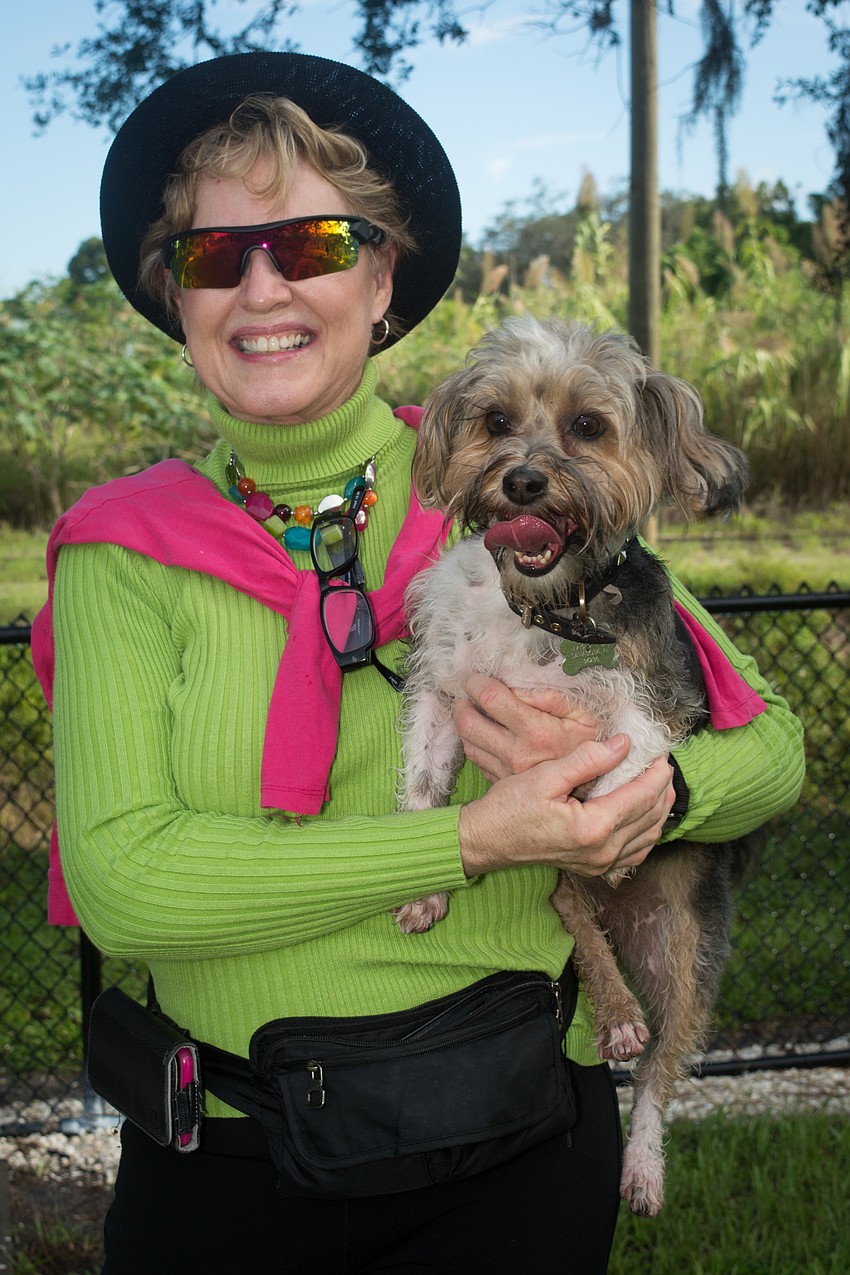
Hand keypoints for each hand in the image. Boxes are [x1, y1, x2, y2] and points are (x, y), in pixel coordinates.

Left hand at [452, 674, 599, 781]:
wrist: (597, 784)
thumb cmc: (592, 742)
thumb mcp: (581, 713)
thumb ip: (549, 696)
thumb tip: (516, 686)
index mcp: (537, 732)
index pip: (491, 699)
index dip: (478, 683)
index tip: (478, 679)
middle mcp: (517, 753)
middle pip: (468, 723)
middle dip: (463, 703)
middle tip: (469, 694)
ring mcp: (507, 772)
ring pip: (468, 743)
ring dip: (465, 723)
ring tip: (474, 711)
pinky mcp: (503, 782)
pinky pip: (477, 760)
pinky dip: (475, 743)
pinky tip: (486, 734)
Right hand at [458, 737, 674, 879]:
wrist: (487, 840)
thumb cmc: (509, 807)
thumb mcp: (546, 775)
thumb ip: (587, 760)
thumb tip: (623, 744)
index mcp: (593, 827)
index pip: (641, 796)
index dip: (656, 772)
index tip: (660, 751)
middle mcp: (602, 851)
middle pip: (650, 816)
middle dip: (662, 787)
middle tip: (662, 762)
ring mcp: (599, 864)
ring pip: (647, 837)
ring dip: (658, 810)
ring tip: (660, 783)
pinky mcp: (594, 868)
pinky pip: (634, 853)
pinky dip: (646, 832)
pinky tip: (645, 816)